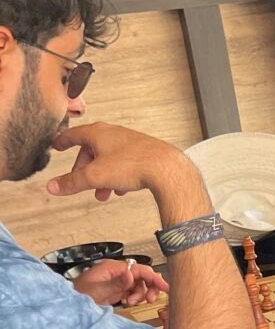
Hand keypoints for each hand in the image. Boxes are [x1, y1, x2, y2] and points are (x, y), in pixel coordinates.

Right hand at [47, 122, 195, 201]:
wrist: (166, 168)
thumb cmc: (134, 165)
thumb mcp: (95, 176)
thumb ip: (72, 182)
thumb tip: (53, 186)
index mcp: (98, 133)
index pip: (74, 135)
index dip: (63, 141)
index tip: (57, 145)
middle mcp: (114, 134)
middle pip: (91, 151)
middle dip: (85, 170)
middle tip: (80, 184)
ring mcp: (130, 143)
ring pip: (108, 160)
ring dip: (102, 177)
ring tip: (103, 194)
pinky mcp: (143, 153)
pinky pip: (124, 165)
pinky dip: (118, 177)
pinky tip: (121, 189)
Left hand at [72, 259, 169, 307]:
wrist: (68, 308)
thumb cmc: (78, 296)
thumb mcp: (98, 290)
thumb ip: (116, 283)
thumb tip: (131, 274)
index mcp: (112, 268)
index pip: (139, 269)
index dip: (153, 278)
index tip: (164, 287)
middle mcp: (116, 273)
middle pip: (142, 276)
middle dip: (148, 288)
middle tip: (149, 299)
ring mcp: (116, 281)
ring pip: (139, 285)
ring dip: (140, 295)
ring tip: (131, 303)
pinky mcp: (115, 290)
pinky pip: (132, 291)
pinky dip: (134, 298)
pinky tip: (128, 303)